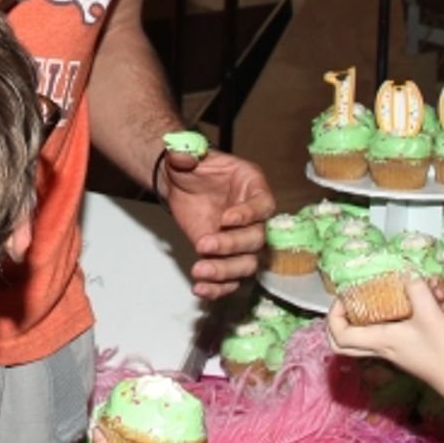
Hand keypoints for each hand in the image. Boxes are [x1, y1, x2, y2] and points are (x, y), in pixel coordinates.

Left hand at [162, 148, 275, 299]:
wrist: (179, 185)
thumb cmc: (193, 168)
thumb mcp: (188, 154)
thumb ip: (185, 153)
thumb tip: (181, 155)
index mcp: (252, 186)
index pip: (263, 205)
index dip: (250, 214)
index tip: (226, 219)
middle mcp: (252, 216)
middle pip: (257, 238)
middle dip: (232, 245)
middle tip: (204, 244)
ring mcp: (240, 239)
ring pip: (247, 264)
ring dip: (226, 271)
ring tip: (200, 271)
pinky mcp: (226, 257)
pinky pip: (231, 279)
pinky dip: (218, 288)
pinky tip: (200, 289)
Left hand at [326, 276, 443, 390]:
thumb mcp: (431, 314)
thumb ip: (417, 289)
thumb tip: (407, 272)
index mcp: (380, 341)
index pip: (340, 335)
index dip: (334, 315)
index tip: (344, 296)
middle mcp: (380, 349)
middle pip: (341, 344)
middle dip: (336, 322)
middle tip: (346, 302)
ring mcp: (390, 353)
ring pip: (358, 341)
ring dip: (355, 322)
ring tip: (366, 301)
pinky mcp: (401, 352)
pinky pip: (376, 338)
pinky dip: (375, 324)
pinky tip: (393, 308)